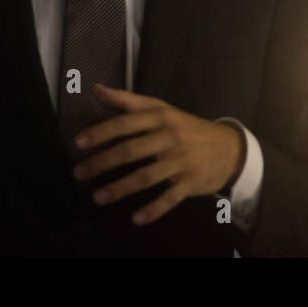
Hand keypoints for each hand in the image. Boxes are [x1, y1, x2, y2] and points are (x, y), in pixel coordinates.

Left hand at [72, 83, 244, 225]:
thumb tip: (95, 88)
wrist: (228, 147)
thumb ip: (126, 100)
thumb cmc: (186, 127)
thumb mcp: (160, 108)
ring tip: (98, 197)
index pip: (125, 123)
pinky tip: (136, 219)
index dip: (101, 132)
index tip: (79, 143)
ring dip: (121, 188)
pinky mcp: (190, 182)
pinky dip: (153, 209)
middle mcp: (169, 137)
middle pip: (131, 150)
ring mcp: (180, 161)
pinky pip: (170, 198)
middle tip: (79, 173)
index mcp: (160, 117)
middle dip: (102, 163)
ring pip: (146, 176)